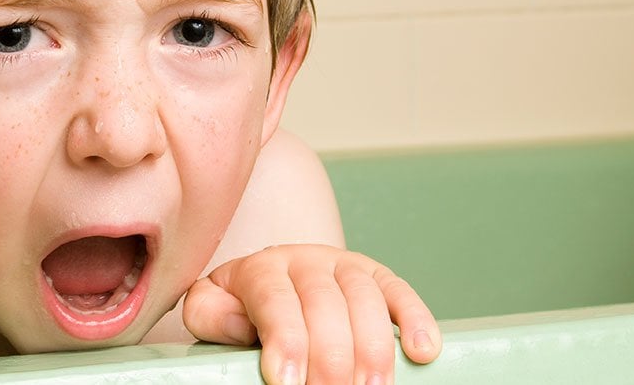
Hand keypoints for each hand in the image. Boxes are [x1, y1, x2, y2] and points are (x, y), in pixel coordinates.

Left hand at [182, 245, 439, 384]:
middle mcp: (307, 260)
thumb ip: (210, 314)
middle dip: (329, 358)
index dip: (285, 341)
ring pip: (365, 299)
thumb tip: (238, 325)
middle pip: (324, 305)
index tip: (287, 382)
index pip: (275, 301)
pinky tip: (422, 351)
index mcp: (262, 268)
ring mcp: (347, 266)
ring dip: (373, 349)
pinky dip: (416, 320)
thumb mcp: (212, 309)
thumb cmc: (241, 307)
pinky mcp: (380, 278)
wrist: (275, 280)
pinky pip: (401, 292)